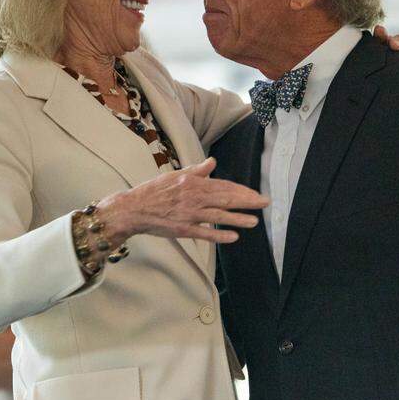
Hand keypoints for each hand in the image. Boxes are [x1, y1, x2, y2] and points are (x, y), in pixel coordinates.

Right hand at [97, 158, 268, 244]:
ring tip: (254, 221)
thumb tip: (212, 162)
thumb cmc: (154, 191)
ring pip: (218, 216)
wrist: (134, 208)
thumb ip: (196, 171)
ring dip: (238, 218)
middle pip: (225, 198)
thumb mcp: (176, 176)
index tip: (256, 194)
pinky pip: (204, 232)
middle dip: (247, 201)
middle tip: (264, 203)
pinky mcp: (183, 229)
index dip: (241, 190)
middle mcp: (194, 197)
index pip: (223, 185)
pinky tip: (234, 237)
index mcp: (193, 183)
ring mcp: (189, 214)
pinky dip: (219, 234)